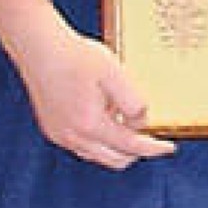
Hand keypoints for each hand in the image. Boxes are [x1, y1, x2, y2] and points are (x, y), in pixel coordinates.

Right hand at [15, 30, 171, 169]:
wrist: (39, 48)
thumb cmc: (75, 56)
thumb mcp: (116, 75)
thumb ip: (134, 102)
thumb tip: (140, 122)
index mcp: (89, 124)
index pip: (130, 147)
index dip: (154, 148)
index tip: (168, 147)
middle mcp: (71, 136)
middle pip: (115, 159)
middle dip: (137, 152)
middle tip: (151, 138)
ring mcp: (58, 134)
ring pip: (97, 155)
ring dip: (117, 147)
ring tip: (127, 124)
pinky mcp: (52, 128)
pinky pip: (82, 146)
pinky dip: (99, 141)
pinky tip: (106, 120)